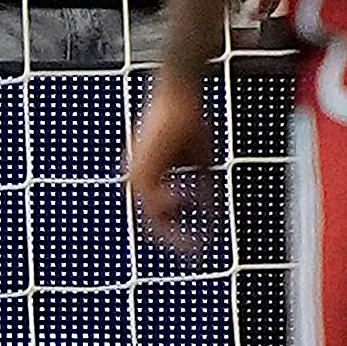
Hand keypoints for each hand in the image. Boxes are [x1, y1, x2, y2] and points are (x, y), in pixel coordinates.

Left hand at [126, 72, 219, 252]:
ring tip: (192, 239)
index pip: (154, 213)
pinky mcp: (141, 168)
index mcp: (145, 176)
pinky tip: (190, 205)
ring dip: (173, 229)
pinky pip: (153, 202)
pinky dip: (173, 208)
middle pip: (149, 221)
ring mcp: (135, 173)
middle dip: (173, 238)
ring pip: (149, 216)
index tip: (192, 243)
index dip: (174, 230)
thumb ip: (201, 187)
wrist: (179, 95)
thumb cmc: (188, 120)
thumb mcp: (198, 161)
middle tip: (194, 250)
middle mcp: (135, 177)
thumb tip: (211, 211)